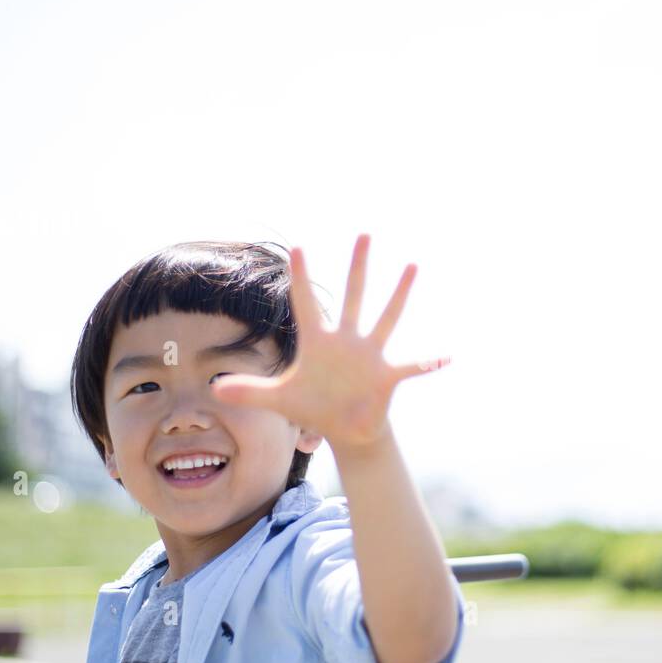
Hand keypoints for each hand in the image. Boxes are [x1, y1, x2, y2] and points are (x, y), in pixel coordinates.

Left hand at [211, 234, 449, 452]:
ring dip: (398, 295)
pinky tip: (446, 357)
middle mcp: (346, 341)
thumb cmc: (314, 408)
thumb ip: (249, 392)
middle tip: (364, 234)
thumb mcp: (280, 399)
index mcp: (318, 342)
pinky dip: (428, 364)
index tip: (298, 247)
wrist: (346, 428)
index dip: (301, 277)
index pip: (306, 303)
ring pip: (386, 318)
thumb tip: (215, 389)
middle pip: (353, 296)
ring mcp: (369, 355)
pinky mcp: (386, 376)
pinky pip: (411, 367)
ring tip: (411, 267)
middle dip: (357, 267)